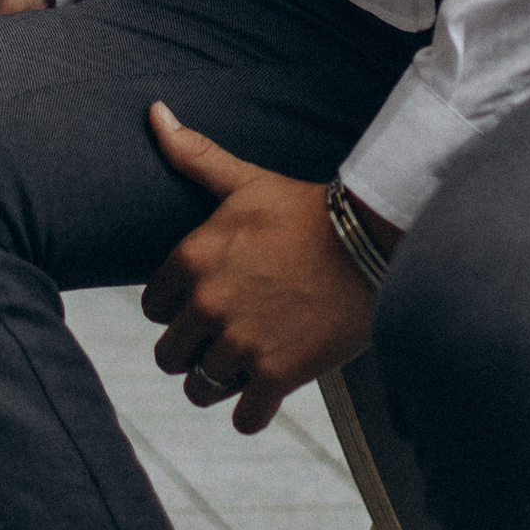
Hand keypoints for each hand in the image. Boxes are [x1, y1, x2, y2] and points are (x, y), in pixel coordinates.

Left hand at [139, 107, 381, 435]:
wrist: (376, 243)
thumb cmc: (309, 211)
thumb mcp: (246, 181)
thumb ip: (194, 156)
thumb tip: (154, 113)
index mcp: (193, 258)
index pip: (153, 307)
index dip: (177, 308)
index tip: (205, 303)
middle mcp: (209, 303)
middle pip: (169, 355)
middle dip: (193, 351)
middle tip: (224, 339)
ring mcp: (242, 341)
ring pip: (201, 388)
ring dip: (219, 382)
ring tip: (245, 364)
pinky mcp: (279, 373)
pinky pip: (243, 416)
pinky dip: (251, 412)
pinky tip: (265, 394)